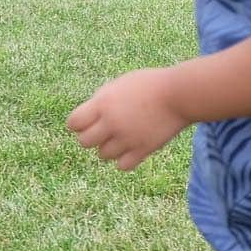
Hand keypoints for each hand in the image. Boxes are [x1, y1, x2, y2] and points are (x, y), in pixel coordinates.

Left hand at [67, 67, 189, 170]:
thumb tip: (88, 117)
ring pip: (103, 155)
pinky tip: (131, 147)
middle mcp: (111, 122)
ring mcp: (127, 139)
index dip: (78, 122)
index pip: (73, 122)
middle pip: (84, 142)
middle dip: (90, 136)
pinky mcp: (142, 151)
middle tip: (103, 129)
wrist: (177, 94)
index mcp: (103, 103)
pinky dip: (123, 159)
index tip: (87, 120)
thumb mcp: (119, 85)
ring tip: (121, 135)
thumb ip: (102, 100)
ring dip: (108, 147)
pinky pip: (122, 166)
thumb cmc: (148, 84)